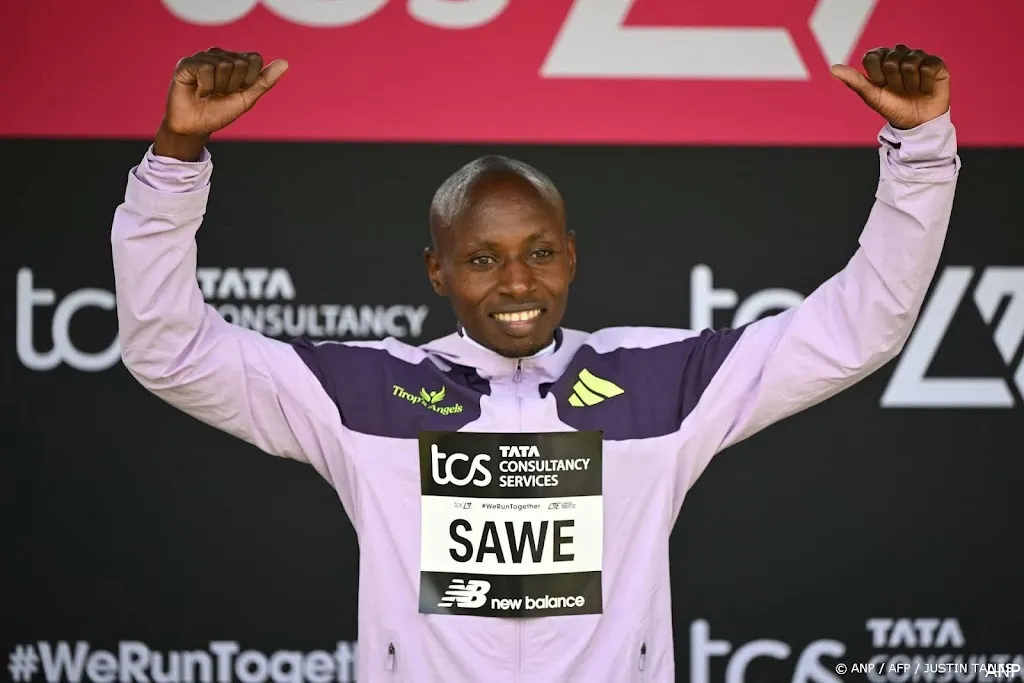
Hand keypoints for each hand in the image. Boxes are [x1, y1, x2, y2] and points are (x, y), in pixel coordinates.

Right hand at [161, 48, 287, 136]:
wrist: (195, 127)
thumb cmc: (219, 112)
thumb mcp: (246, 99)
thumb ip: (264, 81)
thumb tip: (285, 62)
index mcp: (236, 61)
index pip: (255, 59)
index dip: (250, 80)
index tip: (238, 92)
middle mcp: (220, 55)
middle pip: (240, 63)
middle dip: (233, 85)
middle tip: (220, 94)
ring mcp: (203, 57)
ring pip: (223, 65)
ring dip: (218, 87)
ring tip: (209, 93)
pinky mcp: (187, 63)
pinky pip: (206, 69)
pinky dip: (206, 87)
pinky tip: (199, 91)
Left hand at [831, 45, 949, 129]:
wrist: (916, 122)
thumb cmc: (892, 107)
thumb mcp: (871, 96)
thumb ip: (853, 80)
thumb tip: (832, 68)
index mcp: (882, 59)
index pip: (871, 56)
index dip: (876, 75)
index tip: (881, 86)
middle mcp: (900, 54)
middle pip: (891, 60)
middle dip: (893, 81)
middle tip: (899, 90)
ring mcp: (919, 57)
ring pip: (910, 63)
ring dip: (909, 84)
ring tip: (912, 90)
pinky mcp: (936, 63)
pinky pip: (928, 68)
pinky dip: (925, 84)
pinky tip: (925, 89)